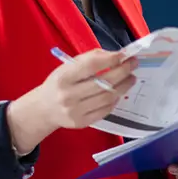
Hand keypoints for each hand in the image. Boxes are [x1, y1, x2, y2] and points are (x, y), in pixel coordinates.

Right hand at [7, 49, 136, 154]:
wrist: (44, 109)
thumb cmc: (59, 83)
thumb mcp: (67, 67)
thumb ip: (89, 59)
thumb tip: (116, 56)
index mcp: (63, 77)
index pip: (91, 65)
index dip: (111, 59)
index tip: (124, 55)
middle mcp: (68, 95)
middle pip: (104, 83)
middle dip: (123, 72)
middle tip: (133, 65)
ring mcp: (75, 111)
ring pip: (107, 98)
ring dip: (123, 86)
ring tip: (130, 78)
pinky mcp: (81, 122)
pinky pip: (105, 111)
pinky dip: (115, 100)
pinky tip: (118, 93)